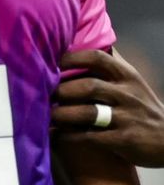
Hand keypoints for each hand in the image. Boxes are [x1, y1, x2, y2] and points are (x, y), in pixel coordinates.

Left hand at [51, 49, 163, 167]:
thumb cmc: (140, 108)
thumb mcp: (131, 83)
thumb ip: (108, 69)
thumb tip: (77, 45)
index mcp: (127, 76)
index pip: (98, 58)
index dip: (72, 58)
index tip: (51, 62)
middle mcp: (127, 94)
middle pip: (89, 86)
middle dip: (62, 91)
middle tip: (43, 95)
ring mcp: (126, 117)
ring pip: (88, 113)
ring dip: (62, 114)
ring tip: (46, 116)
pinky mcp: (123, 140)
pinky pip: (90, 137)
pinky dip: (68, 137)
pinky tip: (53, 135)